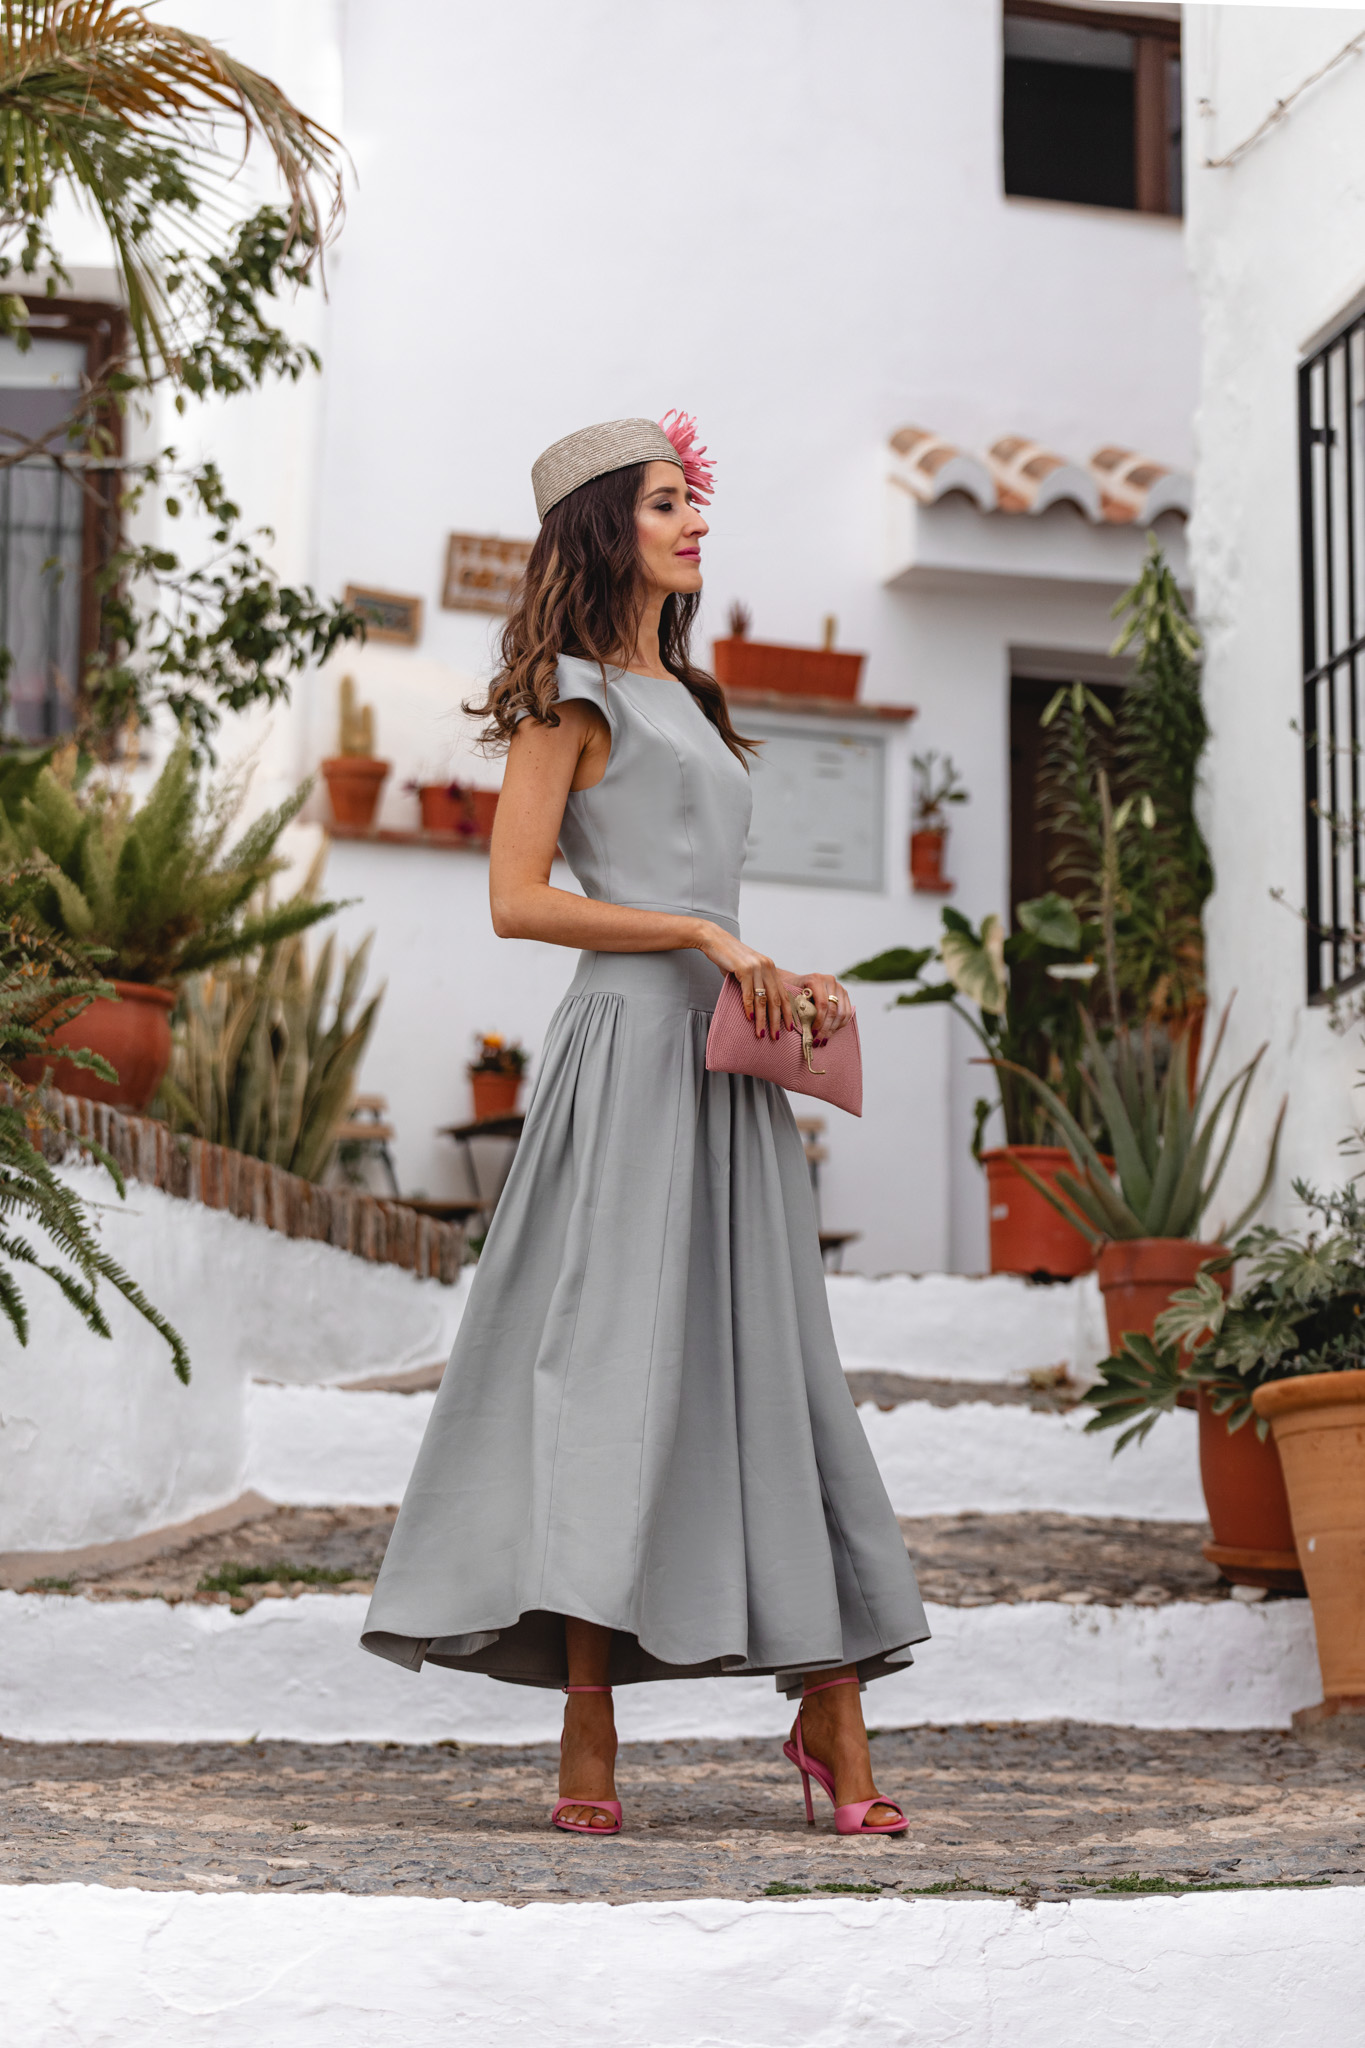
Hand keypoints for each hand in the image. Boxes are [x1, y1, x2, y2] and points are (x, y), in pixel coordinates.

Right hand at [693, 923, 795, 1037]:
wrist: (715, 940)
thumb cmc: (729, 957)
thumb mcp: (747, 970)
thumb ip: (755, 984)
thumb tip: (757, 1005)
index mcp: (770, 968)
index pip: (783, 993)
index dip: (787, 1011)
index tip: (789, 1026)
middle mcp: (767, 967)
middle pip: (776, 999)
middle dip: (777, 1020)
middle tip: (777, 1035)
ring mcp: (756, 968)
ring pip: (763, 999)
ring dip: (763, 1019)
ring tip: (762, 1033)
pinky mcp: (744, 969)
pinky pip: (748, 994)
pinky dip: (749, 1008)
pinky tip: (750, 1019)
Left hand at [793, 972, 851, 1037]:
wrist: (798, 981)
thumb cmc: (792, 990)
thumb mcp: (788, 995)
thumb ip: (793, 1006)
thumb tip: (793, 1026)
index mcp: (816, 979)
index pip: (822, 1004)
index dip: (819, 1021)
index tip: (813, 1033)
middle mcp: (830, 981)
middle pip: (833, 1010)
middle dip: (825, 1028)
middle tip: (818, 1040)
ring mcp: (839, 987)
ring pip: (842, 1013)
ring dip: (833, 1029)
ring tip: (824, 1039)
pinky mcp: (844, 993)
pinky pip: (847, 1012)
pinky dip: (840, 1024)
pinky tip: (831, 1032)